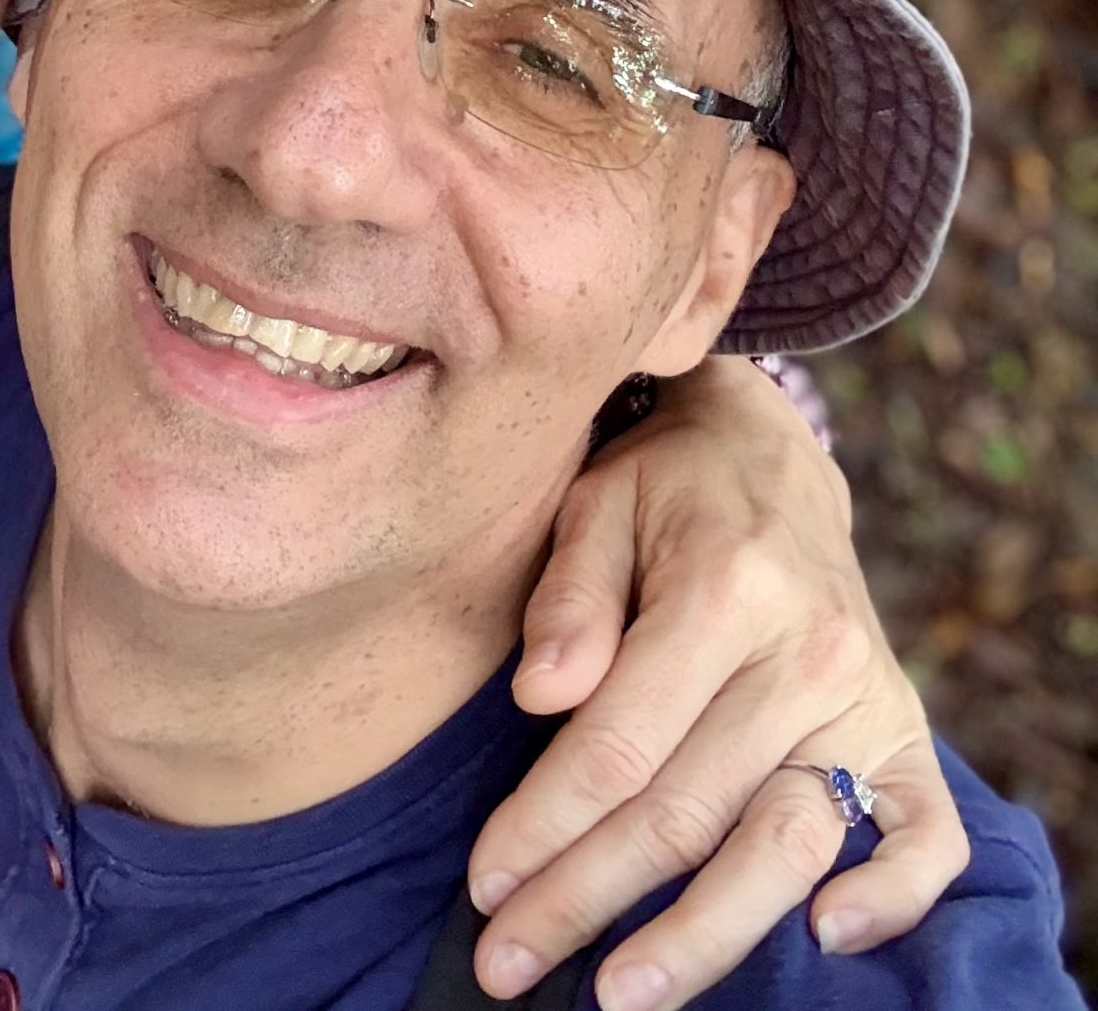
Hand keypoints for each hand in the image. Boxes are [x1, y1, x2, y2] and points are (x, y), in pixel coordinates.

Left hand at [466, 356, 969, 1009]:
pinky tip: (825, 941)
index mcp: (725, 589)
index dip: (545, 823)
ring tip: (625, 993)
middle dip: (587, 897)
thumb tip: (541, 693)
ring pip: (785, 843)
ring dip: (704, 934)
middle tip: (511, 963)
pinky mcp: (908, 730)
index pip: (620, 742)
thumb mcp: (596, 500)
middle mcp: (807, 653)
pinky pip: (925, 834)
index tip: (486, 885)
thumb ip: (569, 595)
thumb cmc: (664, 487)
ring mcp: (868, 699)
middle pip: (687, 810)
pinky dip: (889, 898)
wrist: (769, 454)